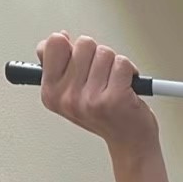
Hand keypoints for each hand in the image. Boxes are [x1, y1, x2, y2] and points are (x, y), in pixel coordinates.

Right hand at [36, 31, 157, 155]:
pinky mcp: (115, 99)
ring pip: (104, 52)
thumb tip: (60, 37)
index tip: (81, 65)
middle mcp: (68, 98)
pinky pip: (123, 63)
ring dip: (114, 65)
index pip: (55, 43)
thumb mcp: (71, 92)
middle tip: (102, 80)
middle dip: (97, 56)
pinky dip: (130, 71)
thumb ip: (59, 64)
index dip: (72, 48)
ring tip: (114, 85)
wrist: (130, 143)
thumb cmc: (104, 117)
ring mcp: (91, 99)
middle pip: (84, 43)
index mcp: (52, 93)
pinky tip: (127, 87)